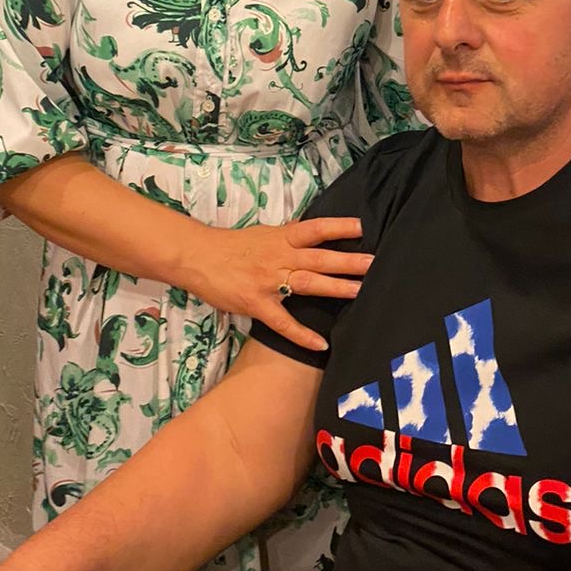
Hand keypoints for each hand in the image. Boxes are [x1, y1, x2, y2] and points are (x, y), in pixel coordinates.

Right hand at [183, 217, 371, 350]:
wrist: (198, 257)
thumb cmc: (232, 245)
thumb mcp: (264, 234)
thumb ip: (289, 236)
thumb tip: (312, 232)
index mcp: (281, 238)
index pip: (315, 229)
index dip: (339, 227)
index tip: (363, 227)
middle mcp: (279, 257)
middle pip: (319, 258)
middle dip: (347, 261)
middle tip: (373, 263)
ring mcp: (269, 282)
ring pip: (308, 284)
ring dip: (335, 287)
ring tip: (359, 291)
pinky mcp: (257, 304)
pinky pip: (284, 323)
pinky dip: (302, 335)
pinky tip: (322, 344)